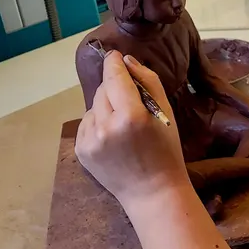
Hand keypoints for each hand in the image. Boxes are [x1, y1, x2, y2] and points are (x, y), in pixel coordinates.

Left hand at [75, 51, 190, 208]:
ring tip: (122, 125)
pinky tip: (113, 138)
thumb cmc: (166, 151)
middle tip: (130, 102)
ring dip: (106, 108)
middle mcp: (106, 127)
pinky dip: (97, 124)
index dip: (113, 63)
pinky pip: (86, 124)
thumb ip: (148, 81)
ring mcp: (90, 140)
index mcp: (131, 115)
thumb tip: (125, 60)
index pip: (114, 77)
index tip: (114, 56)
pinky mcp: (81, 151)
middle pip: (103, 90)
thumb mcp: (166, 113)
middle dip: (114, 89)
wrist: (152, 192)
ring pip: (93, 106)